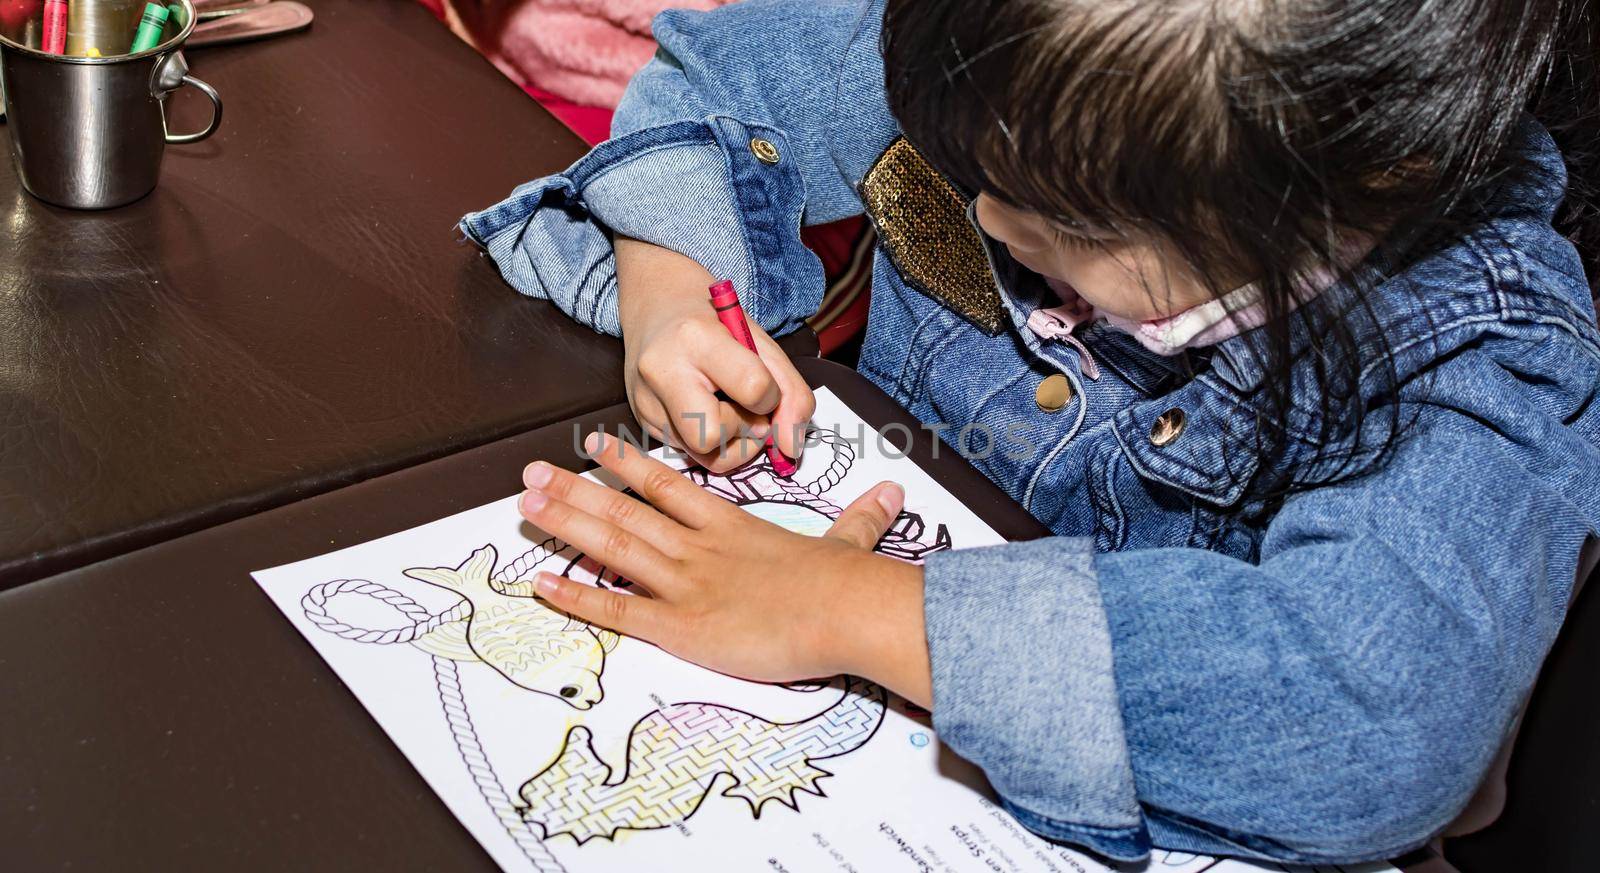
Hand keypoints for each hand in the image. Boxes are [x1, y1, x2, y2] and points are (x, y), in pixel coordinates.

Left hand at [518, 432, 933, 705]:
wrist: (849, 610)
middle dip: (575, 490)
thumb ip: (860, 521)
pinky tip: (542, 583)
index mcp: (733, 527)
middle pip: (626, 510)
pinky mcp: (683, 628)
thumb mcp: (849, 544)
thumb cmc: (849, 583)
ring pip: (615, 546)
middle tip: (530, 472)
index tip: (596, 444)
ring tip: (525, 506)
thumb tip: (892, 496)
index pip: (670, 486)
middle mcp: (700, 548)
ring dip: (566, 525)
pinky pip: (619, 611)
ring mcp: (687, 585)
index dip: (629, 464)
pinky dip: (579, 596)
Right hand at [616, 237, 814, 472]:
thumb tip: (791, 448)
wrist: (657, 307)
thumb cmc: (713, 321)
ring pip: (703, 457)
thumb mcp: (760, 341)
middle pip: (711, 437)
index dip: (771, 397)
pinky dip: (712, 444)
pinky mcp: (643, 423)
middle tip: (747, 409)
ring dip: (732, 443)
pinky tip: (709, 414)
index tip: (766, 387)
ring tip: (730, 413)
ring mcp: (646, 402)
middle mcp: (662, 372)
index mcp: (696, 338)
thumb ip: (789, 392)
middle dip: (742, 431)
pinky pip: (692, 456)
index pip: (752, 388)